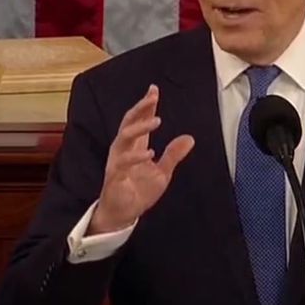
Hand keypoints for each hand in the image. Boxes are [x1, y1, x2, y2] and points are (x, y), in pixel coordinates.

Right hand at [89, 85, 194, 233]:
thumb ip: (173, 155)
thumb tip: (189, 138)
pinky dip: (136, 156)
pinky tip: (150, 152)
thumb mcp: (162, 172)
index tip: (154, 89)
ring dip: (140, 127)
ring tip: (156, 120)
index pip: (139, 121)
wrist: (123, 214)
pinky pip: (123, 162)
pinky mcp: (115, 176)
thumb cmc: (139, 192)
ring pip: (124, 137)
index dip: (146, 105)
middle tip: (152, 96)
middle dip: (140, 108)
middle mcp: (123, 150)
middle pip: (129, 122)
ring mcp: (118, 161)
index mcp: (135, 147)